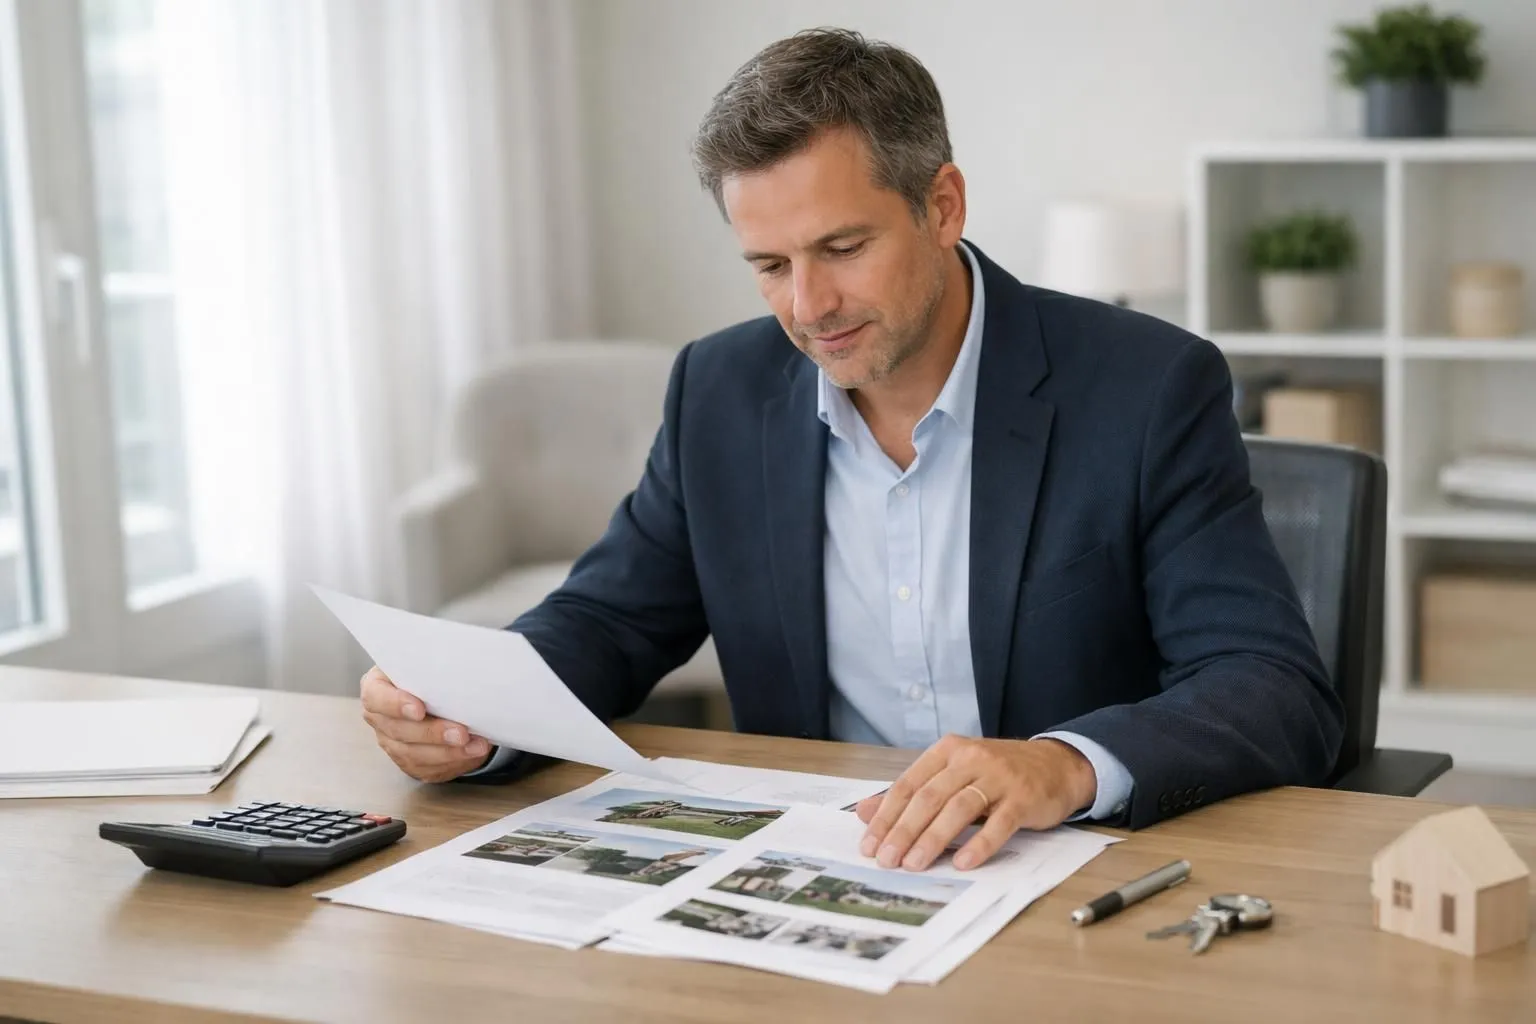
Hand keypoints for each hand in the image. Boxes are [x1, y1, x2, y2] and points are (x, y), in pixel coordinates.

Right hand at [359, 666, 491, 782]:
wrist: (437, 692)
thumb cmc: (429, 672)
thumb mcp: (426, 660)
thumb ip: (432, 664)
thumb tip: (460, 662)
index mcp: (377, 687)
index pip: (375, 697)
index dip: (395, 705)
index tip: (419, 709)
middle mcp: (379, 718)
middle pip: (399, 731)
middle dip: (433, 734)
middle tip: (461, 733)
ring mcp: (392, 743)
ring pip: (414, 755)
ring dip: (448, 753)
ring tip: (476, 745)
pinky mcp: (410, 761)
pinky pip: (428, 768)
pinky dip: (453, 762)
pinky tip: (472, 753)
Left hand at [854, 735, 1096, 871]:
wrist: (1057, 765)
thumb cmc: (997, 774)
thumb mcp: (953, 775)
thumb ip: (912, 794)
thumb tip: (863, 812)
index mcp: (947, 751)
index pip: (908, 784)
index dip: (885, 816)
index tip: (869, 845)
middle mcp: (970, 758)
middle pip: (929, 797)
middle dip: (903, 831)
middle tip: (886, 861)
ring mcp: (999, 777)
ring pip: (959, 808)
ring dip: (933, 839)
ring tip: (914, 864)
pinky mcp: (1024, 797)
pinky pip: (999, 823)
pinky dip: (980, 844)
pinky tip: (963, 863)